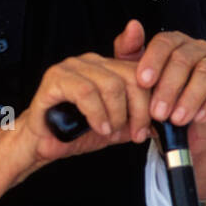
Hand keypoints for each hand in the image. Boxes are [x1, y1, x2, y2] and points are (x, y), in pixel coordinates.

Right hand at [19, 30, 154, 165]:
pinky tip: (98, 127)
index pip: (142, 72)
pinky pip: (85, 93)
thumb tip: (162, 121)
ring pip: (110, 84)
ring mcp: (71, 67)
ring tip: (111, 131)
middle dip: (138, 110)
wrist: (43, 144)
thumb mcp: (117, 125)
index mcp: (107, 67)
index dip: (152, 99)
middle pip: (130, 77)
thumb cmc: (77, 132)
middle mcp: (91, 62)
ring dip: (116, 114)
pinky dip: (97, 114)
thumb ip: (137, 118)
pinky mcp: (54, 79)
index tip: (154, 123)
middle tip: (135, 133)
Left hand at [127, 25, 205, 205]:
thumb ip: (128, 50)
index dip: (153, 61)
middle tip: (157, 112)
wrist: (180, 129)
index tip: (143, 82)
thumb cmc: (156, 97)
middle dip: (169, 87)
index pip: (165, 43)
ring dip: (190, 98)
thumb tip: (133, 24)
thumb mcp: (135, 76)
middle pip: (184, 59)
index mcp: (175, 42)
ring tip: (176, 119)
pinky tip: (198, 118)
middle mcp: (198, 48)